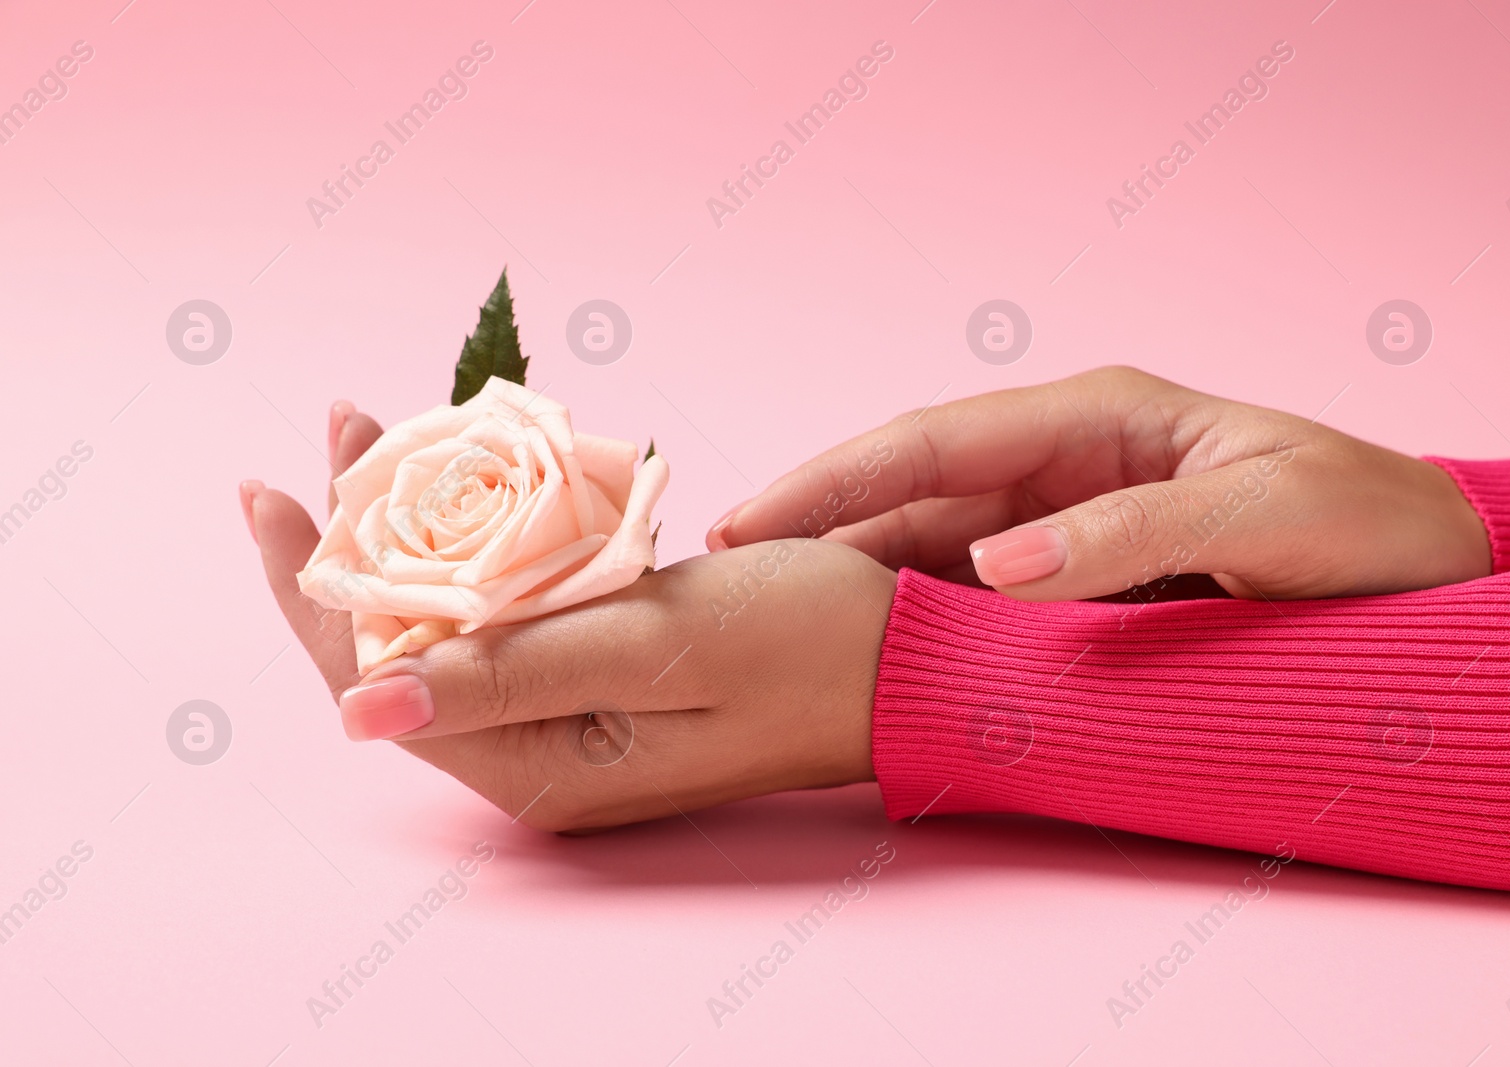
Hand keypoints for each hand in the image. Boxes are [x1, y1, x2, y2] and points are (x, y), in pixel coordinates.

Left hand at [244, 404, 893, 831]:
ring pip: (458, 623)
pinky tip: (485, 489)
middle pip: (405, 647)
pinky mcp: (611, 684)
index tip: (276, 489)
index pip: (379, 680)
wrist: (917, 663)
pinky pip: (518, 614)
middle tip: (347, 426)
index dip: (315, 587)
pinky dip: (492, 546)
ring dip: (423, 533)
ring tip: (395, 437)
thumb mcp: (660, 645)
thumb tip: (356, 708)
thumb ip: (511, 672)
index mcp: (541, 767)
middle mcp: (544, 758)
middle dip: (360, 540)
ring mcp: (577, 723)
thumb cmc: (811, 646)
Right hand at [708, 366, 1491, 600]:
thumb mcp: (1267, 511)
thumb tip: (996, 566)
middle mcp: (1062, 470)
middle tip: (717, 583)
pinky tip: (866, 658)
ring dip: (854, 586)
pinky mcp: (1080, 591)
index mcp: (1094, 419)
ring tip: (765, 625)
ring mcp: (1065, 532)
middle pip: (909, 500)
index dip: (830, 480)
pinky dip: (918, 630)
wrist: (1439, 575)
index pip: (931, 441)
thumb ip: (1133, 531)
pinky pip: (979, 608)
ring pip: (930, 556)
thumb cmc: (1369, 523)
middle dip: (814, 533)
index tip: (744, 520)